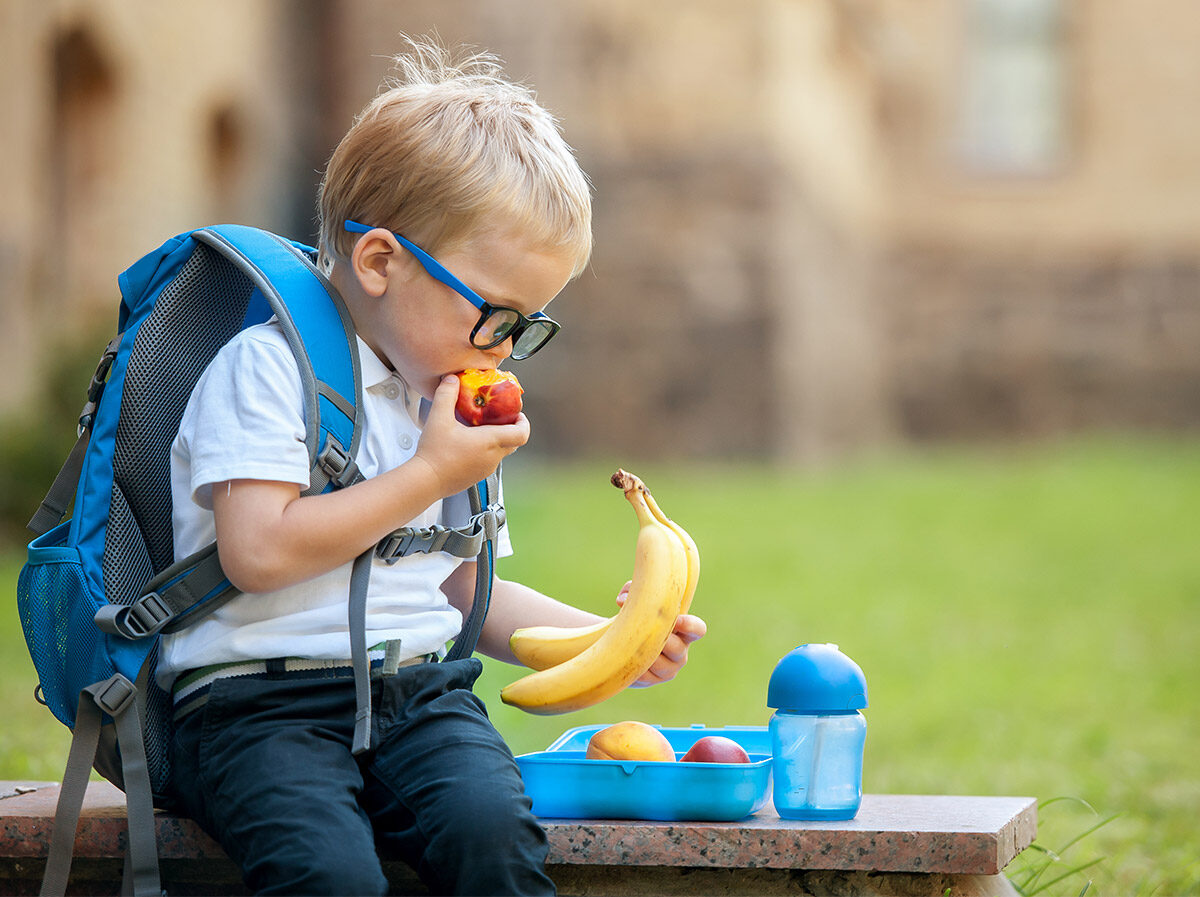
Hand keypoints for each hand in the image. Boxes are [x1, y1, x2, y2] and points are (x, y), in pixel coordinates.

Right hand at [412, 375, 528, 496]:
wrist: (425, 480)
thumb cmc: (435, 452)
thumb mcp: (439, 417)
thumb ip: (446, 394)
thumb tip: (452, 379)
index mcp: (490, 441)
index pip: (522, 433)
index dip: (524, 422)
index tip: (517, 414)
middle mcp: (493, 457)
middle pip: (513, 442)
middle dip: (510, 428)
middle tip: (498, 417)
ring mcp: (486, 469)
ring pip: (501, 452)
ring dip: (497, 440)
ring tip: (481, 429)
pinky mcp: (476, 477)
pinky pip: (488, 461)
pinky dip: (486, 451)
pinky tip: (468, 444)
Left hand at [615, 581, 706, 686]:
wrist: (623, 645)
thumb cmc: (636, 618)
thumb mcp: (636, 600)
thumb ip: (632, 590)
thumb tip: (622, 600)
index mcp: (684, 631)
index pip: (698, 630)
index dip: (690, 625)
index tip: (677, 619)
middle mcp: (680, 652)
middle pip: (677, 648)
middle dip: (659, 639)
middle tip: (643, 631)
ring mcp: (668, 669)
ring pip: (659, 663)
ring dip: (644, 653)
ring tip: (630, 643)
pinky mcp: (651, 680)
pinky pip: (644, 674)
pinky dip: (634, 664)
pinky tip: (625, 656)